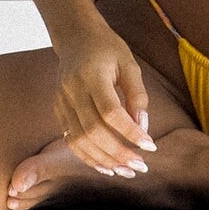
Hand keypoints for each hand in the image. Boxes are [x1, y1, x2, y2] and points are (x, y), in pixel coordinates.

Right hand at [15, 23, 157, 188]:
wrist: (76, 37)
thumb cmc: (108, 49)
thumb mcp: (130, 65)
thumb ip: (138, 96)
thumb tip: (142, 128)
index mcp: (92, 75)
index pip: (110, 111)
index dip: (129, 131)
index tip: (150, 146)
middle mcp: (72, 90)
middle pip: (92, 131)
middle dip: (118, 153)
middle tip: (140, 167)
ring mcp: (62, 101)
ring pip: (78, 140)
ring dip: (103, 160)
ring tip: (126, 172)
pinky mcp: (58, 110)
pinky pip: (71, 139)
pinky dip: (88, 156)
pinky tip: (106, 167)